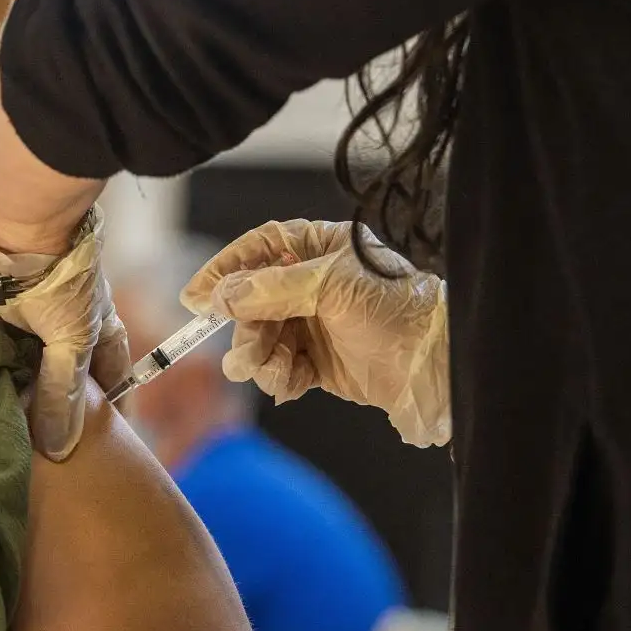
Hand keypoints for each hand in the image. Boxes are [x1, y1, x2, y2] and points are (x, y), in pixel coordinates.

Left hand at [0, 191, 130, 460]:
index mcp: (101, 326)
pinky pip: (1, 352)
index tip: (112, 440)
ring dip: (25, 392)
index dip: (114, 406)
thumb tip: (61, 449)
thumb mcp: (70, 340)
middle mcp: (70, 323)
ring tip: (15, 434)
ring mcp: (35, 317)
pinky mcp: (0, 311)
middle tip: (54, 446)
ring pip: (33, 365)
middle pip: (70, 373)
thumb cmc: (59, 278)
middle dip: (64, 405)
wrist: (13, 225)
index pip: (115, 375)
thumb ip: (62, 392)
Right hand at [181, 220, 451, 446]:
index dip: (225, 269)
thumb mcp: (329, 287)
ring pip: (262, 338)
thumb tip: (221, 294)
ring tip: (271, 370)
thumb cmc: (395, 312)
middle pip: (253, 300)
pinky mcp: (320, 363)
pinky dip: (280, 377)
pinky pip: (280, 367)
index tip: (195, 297)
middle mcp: (315, 284)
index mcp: (322, 248)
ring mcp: (316, 324)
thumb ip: (270, 287)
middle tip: (245, 352)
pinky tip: (294, 383)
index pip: (260, 248)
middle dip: (246, 328)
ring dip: (260, 357)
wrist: (434, 368)